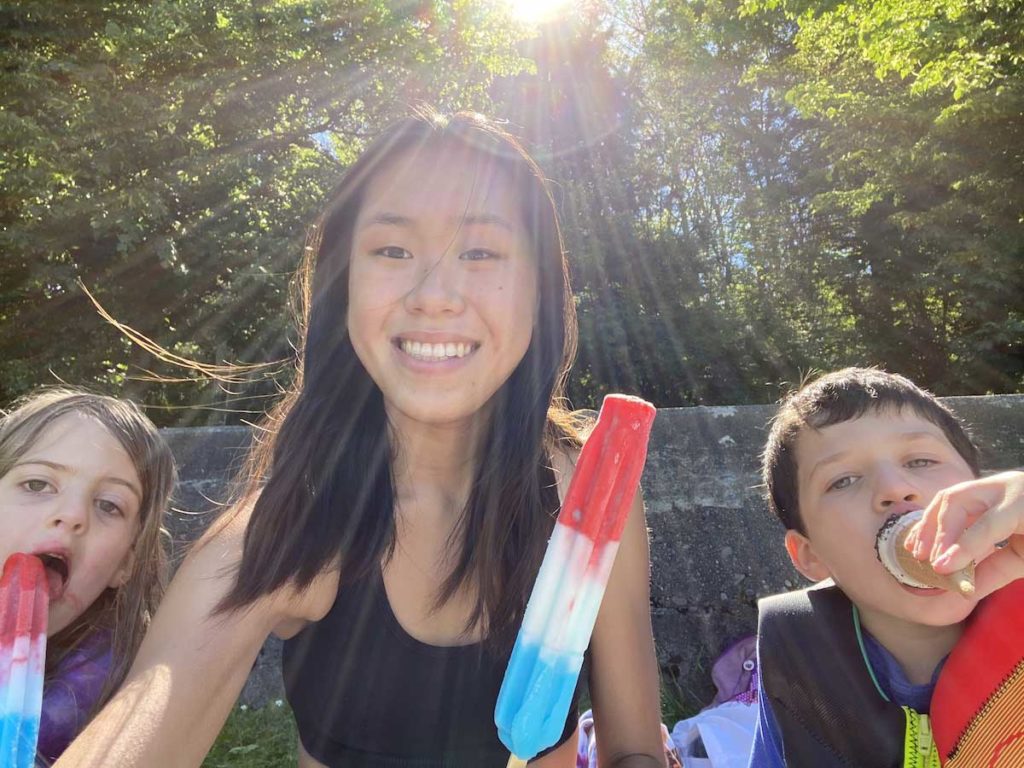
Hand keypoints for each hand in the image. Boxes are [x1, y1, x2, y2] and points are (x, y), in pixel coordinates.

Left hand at [904, 471, 1023, 597]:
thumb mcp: (1018, 556)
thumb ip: (989, 568)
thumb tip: (957, 586)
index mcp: (998, 496)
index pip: (952, 501)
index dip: (928, 524)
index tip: (913, 550)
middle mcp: (1007, 487)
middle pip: (955, 498)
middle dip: (933, 527)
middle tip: (919, 557)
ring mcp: (1020, 493)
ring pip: (973, 507)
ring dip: (951, 537)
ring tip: (936, 564)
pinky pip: (995, 523)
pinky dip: (972, 541)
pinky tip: (956, 559)